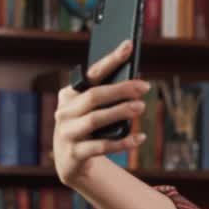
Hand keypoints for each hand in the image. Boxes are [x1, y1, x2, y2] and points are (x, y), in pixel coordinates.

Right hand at [53, 39, 148, 186]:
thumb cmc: (87, 128)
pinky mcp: (74, 154)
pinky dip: (122, 142)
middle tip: (144, 86)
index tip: (129, 45)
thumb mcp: (92, 110)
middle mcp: (64, 112)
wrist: (70, 163)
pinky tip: (140, 137)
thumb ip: (107, 97)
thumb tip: (136, 82)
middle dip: (120, 89)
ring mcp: (67, 133)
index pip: (92, 73)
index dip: (111, 60)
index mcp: (69, 95)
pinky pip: (101, 147)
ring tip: (141, 107)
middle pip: (94, 96)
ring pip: (95, 120)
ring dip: (119, 112)